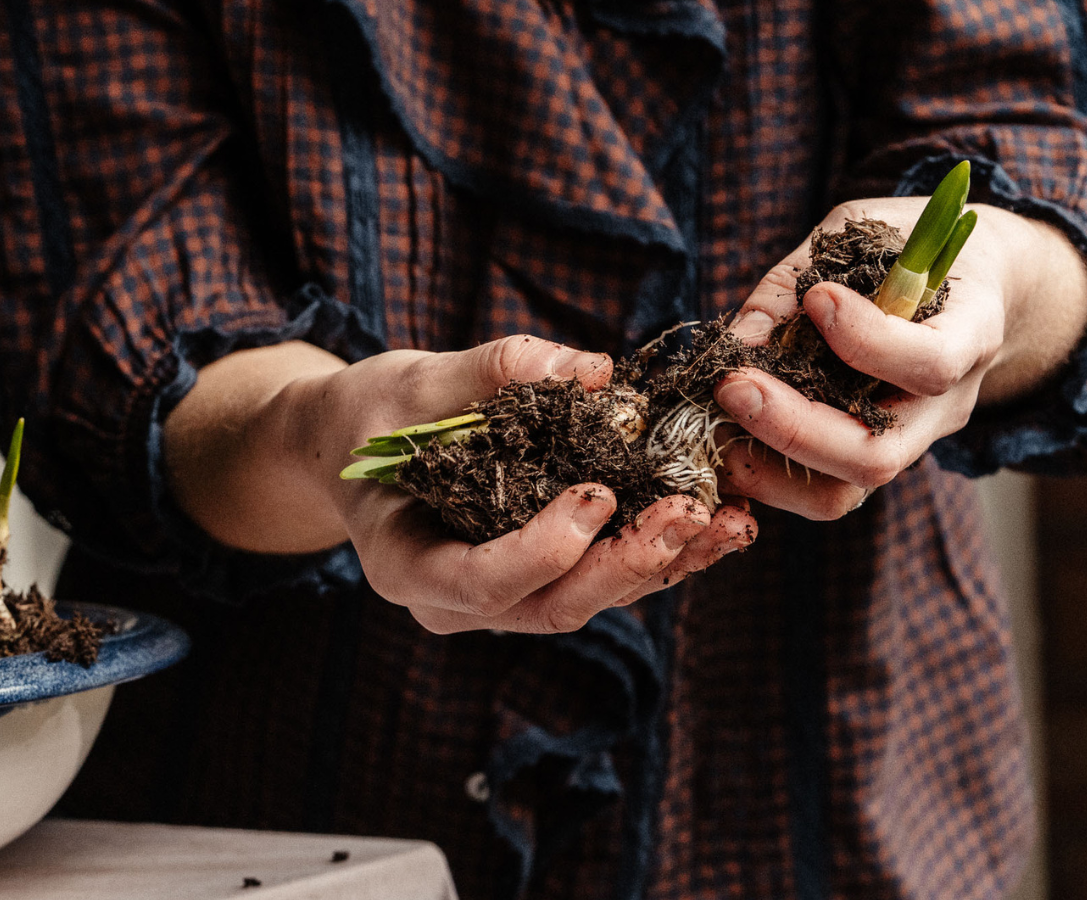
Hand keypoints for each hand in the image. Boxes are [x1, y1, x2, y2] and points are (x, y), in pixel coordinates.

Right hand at [166, 336, 756, 634]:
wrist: (357, 443)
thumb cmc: (372, 413)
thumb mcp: (413, 383)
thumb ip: (491, 373)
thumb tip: (594, 371)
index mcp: (407, 566)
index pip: (480, 582)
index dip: (543, 549)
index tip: (596, 494)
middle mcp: (458, 602)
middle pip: (552, 606)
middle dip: (625, 563)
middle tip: (688, 512)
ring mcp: (504, 599)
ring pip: (591, 600)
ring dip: (663, 563)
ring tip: (728, 519)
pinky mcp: (542, 577)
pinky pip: (606, 576)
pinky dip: (663, 552)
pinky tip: (719, 519)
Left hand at [714, 198, 1086, 518]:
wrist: (969, 283)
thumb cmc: (908, 247)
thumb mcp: (862, 231)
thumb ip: (800, 280)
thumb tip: (738, 343)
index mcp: (970, 334)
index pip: (930, 364)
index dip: (867, 341)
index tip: (818, 298)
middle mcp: (944, 406)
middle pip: (878, 455)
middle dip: (792, 427)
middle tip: (732, 385)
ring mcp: (909, 441)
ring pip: (843, 491)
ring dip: (766, 464)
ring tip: (716, 415)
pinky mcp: (870, 456)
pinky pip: (819, 491)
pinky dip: (763, 472)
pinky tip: (725, 433)